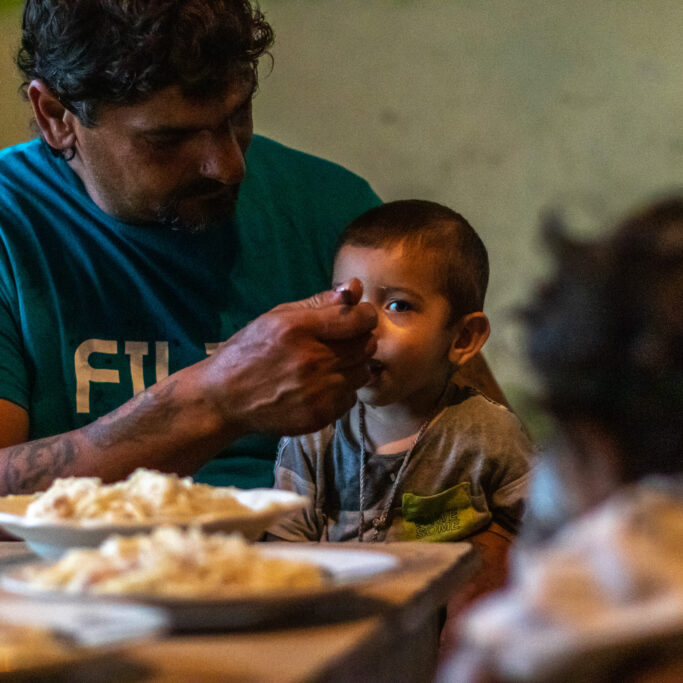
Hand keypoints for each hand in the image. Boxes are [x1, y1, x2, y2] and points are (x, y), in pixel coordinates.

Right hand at [203, 278, 376, 435]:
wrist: (224, 399)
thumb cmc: (249, 352)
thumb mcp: (276, 317)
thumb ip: (320, 303)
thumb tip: (355, 287)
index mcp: (299, 329)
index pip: (358, 319)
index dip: (365, 316)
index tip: (359, 317)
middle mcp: (312, 360)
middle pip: (366, 346)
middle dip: (360, 340)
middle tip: (342, 342)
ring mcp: (317, 391)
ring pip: (363, 373)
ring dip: (354, 366)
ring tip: (329, 365)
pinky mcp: (319, 415)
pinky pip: (350, 398)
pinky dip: (342, 391)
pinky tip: (321, 386)